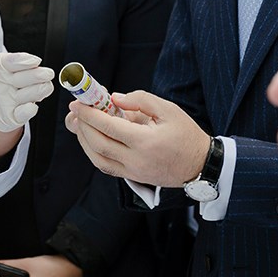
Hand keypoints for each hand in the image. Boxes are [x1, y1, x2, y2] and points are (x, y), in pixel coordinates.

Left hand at [0, 42, 54, 131]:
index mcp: (13, 64)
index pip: (22, 59)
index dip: (22, 61)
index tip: (19, 63)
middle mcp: (25, 78)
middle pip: (39, 74)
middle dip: (32, 76)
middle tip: (15, 80)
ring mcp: (27, 95)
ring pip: (42, 90)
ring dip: (30, 93)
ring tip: (16, 95)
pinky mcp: (24, 112)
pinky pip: (30, 111)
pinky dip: (27, 110)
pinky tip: (19, 108)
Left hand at [65, 90, 209, 187]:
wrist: (201, 165)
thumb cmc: (186, 135)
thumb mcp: (168, 110)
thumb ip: (140, 100)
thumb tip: (114, 99)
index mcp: (145, 142)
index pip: (108, 127)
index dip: (89, 114)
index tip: (78, 103)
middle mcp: (136, 160)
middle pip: (98, 144)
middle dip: (82, 125)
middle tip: (77, 110)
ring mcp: (133, 172)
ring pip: (97, 158)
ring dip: (84, 140)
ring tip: (81, 123)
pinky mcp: (132, 177)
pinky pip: (105, 166)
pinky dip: (93, 152)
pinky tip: (91, 138)